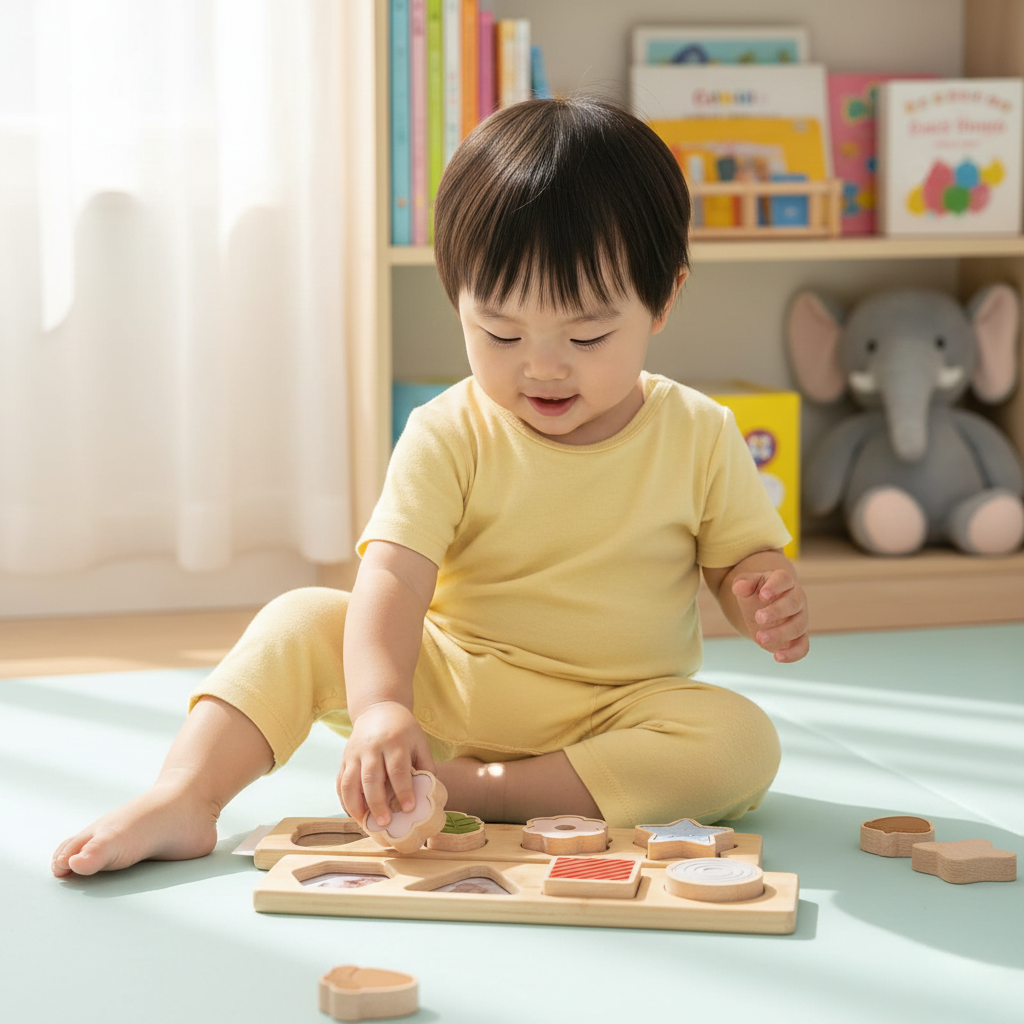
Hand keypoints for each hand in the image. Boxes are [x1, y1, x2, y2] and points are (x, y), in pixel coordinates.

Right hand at [337, 701, 435, 826]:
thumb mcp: (420, 742)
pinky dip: (344, 800)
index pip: (398, 769)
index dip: (403, 791)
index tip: (408, 809)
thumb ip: (426, 765)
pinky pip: (340, 782)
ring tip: (365, 823)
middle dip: (377, 803)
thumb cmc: (403, 730)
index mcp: (395, 742)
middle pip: (371, 778)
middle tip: (385, 823)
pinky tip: (353, 813)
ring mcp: (355, 753)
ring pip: (350, 782)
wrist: (378, 710)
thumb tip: (429, 793)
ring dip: (355, 805)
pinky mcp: (344, 759)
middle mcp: (372, 747)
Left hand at [731, 567, 808, 662]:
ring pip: (798, 626)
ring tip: (760, 637)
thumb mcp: (746, 584)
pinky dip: (793, 654)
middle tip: (758, 618)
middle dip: (776, 612)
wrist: (763, 606)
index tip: (762, 595)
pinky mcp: (799, 637)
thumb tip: (739, 588)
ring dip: (780, 633)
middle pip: (793, 603)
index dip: (775, 586)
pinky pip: (803, 647)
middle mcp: (797, 598)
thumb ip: (743, 584)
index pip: (784, 579)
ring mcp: (801, 618)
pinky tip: (777, 657)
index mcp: (784, 581)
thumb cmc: (755, 592)